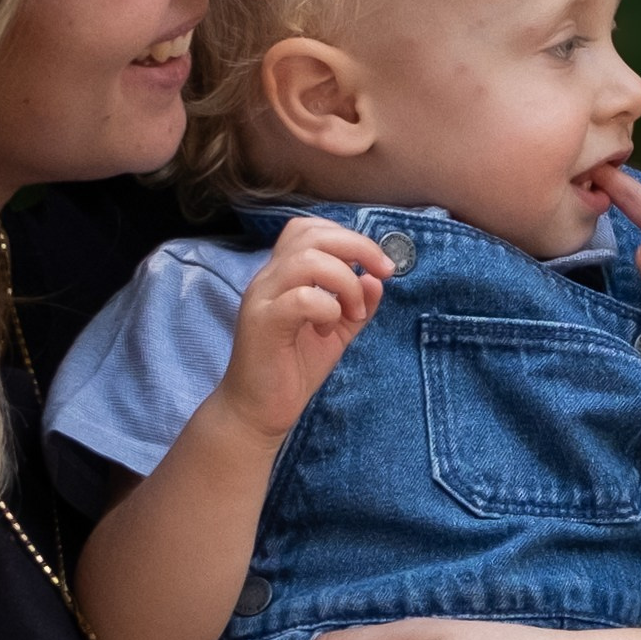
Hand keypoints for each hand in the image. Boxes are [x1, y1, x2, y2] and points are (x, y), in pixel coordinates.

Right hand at [220, 218, 391, 439]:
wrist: (257, 410)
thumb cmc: (292, 368)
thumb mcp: (336, 331)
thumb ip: (358, 304)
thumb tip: (378, 279)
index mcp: (284, 275)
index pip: (310, 229)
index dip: (350, 237)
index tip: (381, 266)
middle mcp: (268, 278)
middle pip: (312, 234)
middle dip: (358, 247)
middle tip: (383, 274)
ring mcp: (262, 298)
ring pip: (307, 260)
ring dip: (345, 283)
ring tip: (352, 313)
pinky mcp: (263, 323)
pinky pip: (302, 298)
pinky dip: (327, 309)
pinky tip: (327, 331)